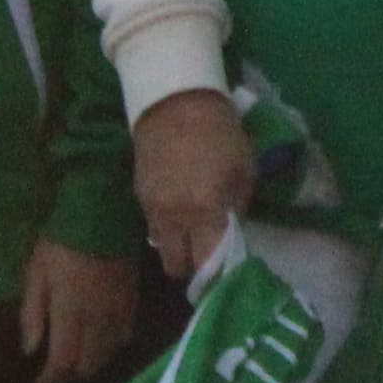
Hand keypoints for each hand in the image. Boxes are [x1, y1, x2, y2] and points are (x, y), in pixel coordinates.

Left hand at [24, 237, 143, 382]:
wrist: (104, 212)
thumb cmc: (62, 242)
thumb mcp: (36, 273)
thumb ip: (33, 314)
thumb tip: (31, 351)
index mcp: (71, 313)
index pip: (63, 361)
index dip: (51, 382)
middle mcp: (98, 319)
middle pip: (88, 364)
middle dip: (70, 378)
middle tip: (56, 381)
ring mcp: (119, 311)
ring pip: (108, 355)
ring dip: (90, 367)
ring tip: (76, 368)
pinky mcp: (133, 301)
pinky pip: (125, 337)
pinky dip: (111, 350)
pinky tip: (102, 347)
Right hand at [129, 87, 255, 288]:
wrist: (176, 101)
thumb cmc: (222, 135)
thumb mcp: (245, 172)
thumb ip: (237, 210)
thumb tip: (232, 238)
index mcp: (206, 211)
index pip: (206, 266)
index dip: (216, 279)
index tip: (225, 280)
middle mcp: (174, 218)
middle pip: (177, 268)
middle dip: (193, 267)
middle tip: (208, 255)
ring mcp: (151, 209)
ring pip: (161, 250)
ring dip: (177, 248)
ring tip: (193, 233)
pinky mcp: (138, 197)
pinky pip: (152, 227)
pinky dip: (166, 227)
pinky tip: (179, 210)